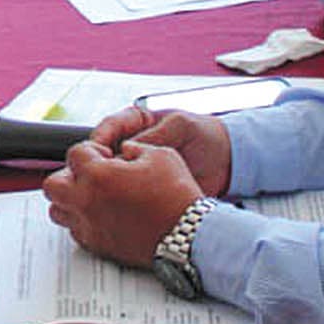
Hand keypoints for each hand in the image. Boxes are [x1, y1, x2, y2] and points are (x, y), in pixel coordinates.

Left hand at [42, 141, 205, 268]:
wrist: (189, 235)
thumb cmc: (177, 196)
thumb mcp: (159, 154)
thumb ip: (133, 147)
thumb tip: (124, 149)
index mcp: (98, 175)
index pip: (75, 153)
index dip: (92, 150)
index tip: (105, 155)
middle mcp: (86, 201)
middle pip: (53, 184)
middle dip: (68, 174)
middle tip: (89, 174)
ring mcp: (89, 226)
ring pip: (57, 210)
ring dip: (69, 198)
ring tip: (90, 194)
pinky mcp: (97, 245)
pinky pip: (75, 230)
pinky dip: (82, 220)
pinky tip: (101, 214)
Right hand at [92, 106, 231, 196]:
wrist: (228, 162)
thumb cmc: (205, 136)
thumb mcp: (180, 126)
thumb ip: (155, 134)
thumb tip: (128, 148)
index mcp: (137, 123)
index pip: (108, 127)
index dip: (98, 139)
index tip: (95, 152)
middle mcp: (132, 144)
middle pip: (103, 153)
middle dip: (99, 164)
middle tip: (98, 174)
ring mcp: (137, 167)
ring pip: (112, 174)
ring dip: (109, 182)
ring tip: (109, 189)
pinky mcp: (145, 187)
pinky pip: (127, 192)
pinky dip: (123, 197)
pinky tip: (123, 200)